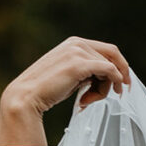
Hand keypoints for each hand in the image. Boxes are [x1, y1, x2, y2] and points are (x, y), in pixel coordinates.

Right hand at [0, 37, 130, 145]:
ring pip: (110, 66)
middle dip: (117, 75)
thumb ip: (84, 72)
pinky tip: (94, 98)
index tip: (120, 83)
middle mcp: (77, 43)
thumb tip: (103, 78)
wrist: (25, 99)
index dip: (118, 66)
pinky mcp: (79, 65)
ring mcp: (78, 52)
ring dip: (105, 87)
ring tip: (87, 101)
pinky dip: (110, 84)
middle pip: (112, 55)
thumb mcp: (67, 76)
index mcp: (73, 43)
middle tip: (118, 92)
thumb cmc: (44, 92)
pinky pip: (108, 71)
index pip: (105, 50)